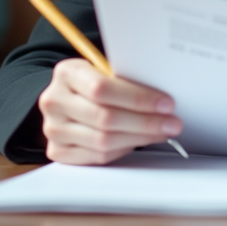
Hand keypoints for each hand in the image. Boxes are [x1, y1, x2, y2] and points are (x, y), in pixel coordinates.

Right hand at [38, 57, 182, 164]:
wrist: (66, 97)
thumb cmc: (93, 81)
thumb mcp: (104, 69)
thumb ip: (125, 78)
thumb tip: (163, 97)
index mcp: (67, 73)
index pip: (103, 89)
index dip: (138, 98)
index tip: (166, 103)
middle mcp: (54, 101)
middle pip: (105, 118)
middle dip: (145, 122)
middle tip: (172, 123)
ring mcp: (53, 128)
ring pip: (103, 141)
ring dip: (139, 138)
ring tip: (162, 132)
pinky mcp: (58, 150)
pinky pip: (97, 156)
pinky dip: (123, 150)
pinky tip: (139, 141)